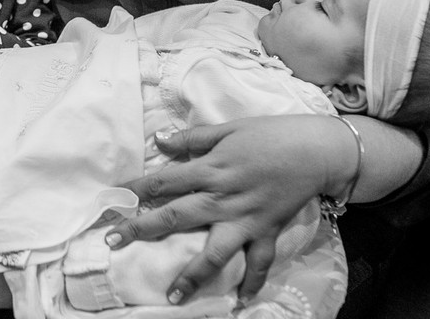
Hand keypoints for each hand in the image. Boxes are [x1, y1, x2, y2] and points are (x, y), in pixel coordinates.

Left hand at [107, 115, 356, 304]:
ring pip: (213, 252)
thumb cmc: (271, 134)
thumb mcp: (229, 128)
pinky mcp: (267, 232)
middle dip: (141, 229)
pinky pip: (258, 263)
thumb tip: (159, 140)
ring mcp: (245, 220)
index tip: (112, 199)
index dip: (135, 189)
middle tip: (113, 241)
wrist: (317, 150)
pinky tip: (240, 301)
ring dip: (191, 275)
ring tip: (172, 296)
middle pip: (175, 217)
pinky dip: (251, 283)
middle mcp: (223, 198)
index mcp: (211, 169)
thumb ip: (193, 138)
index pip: (164, 181)